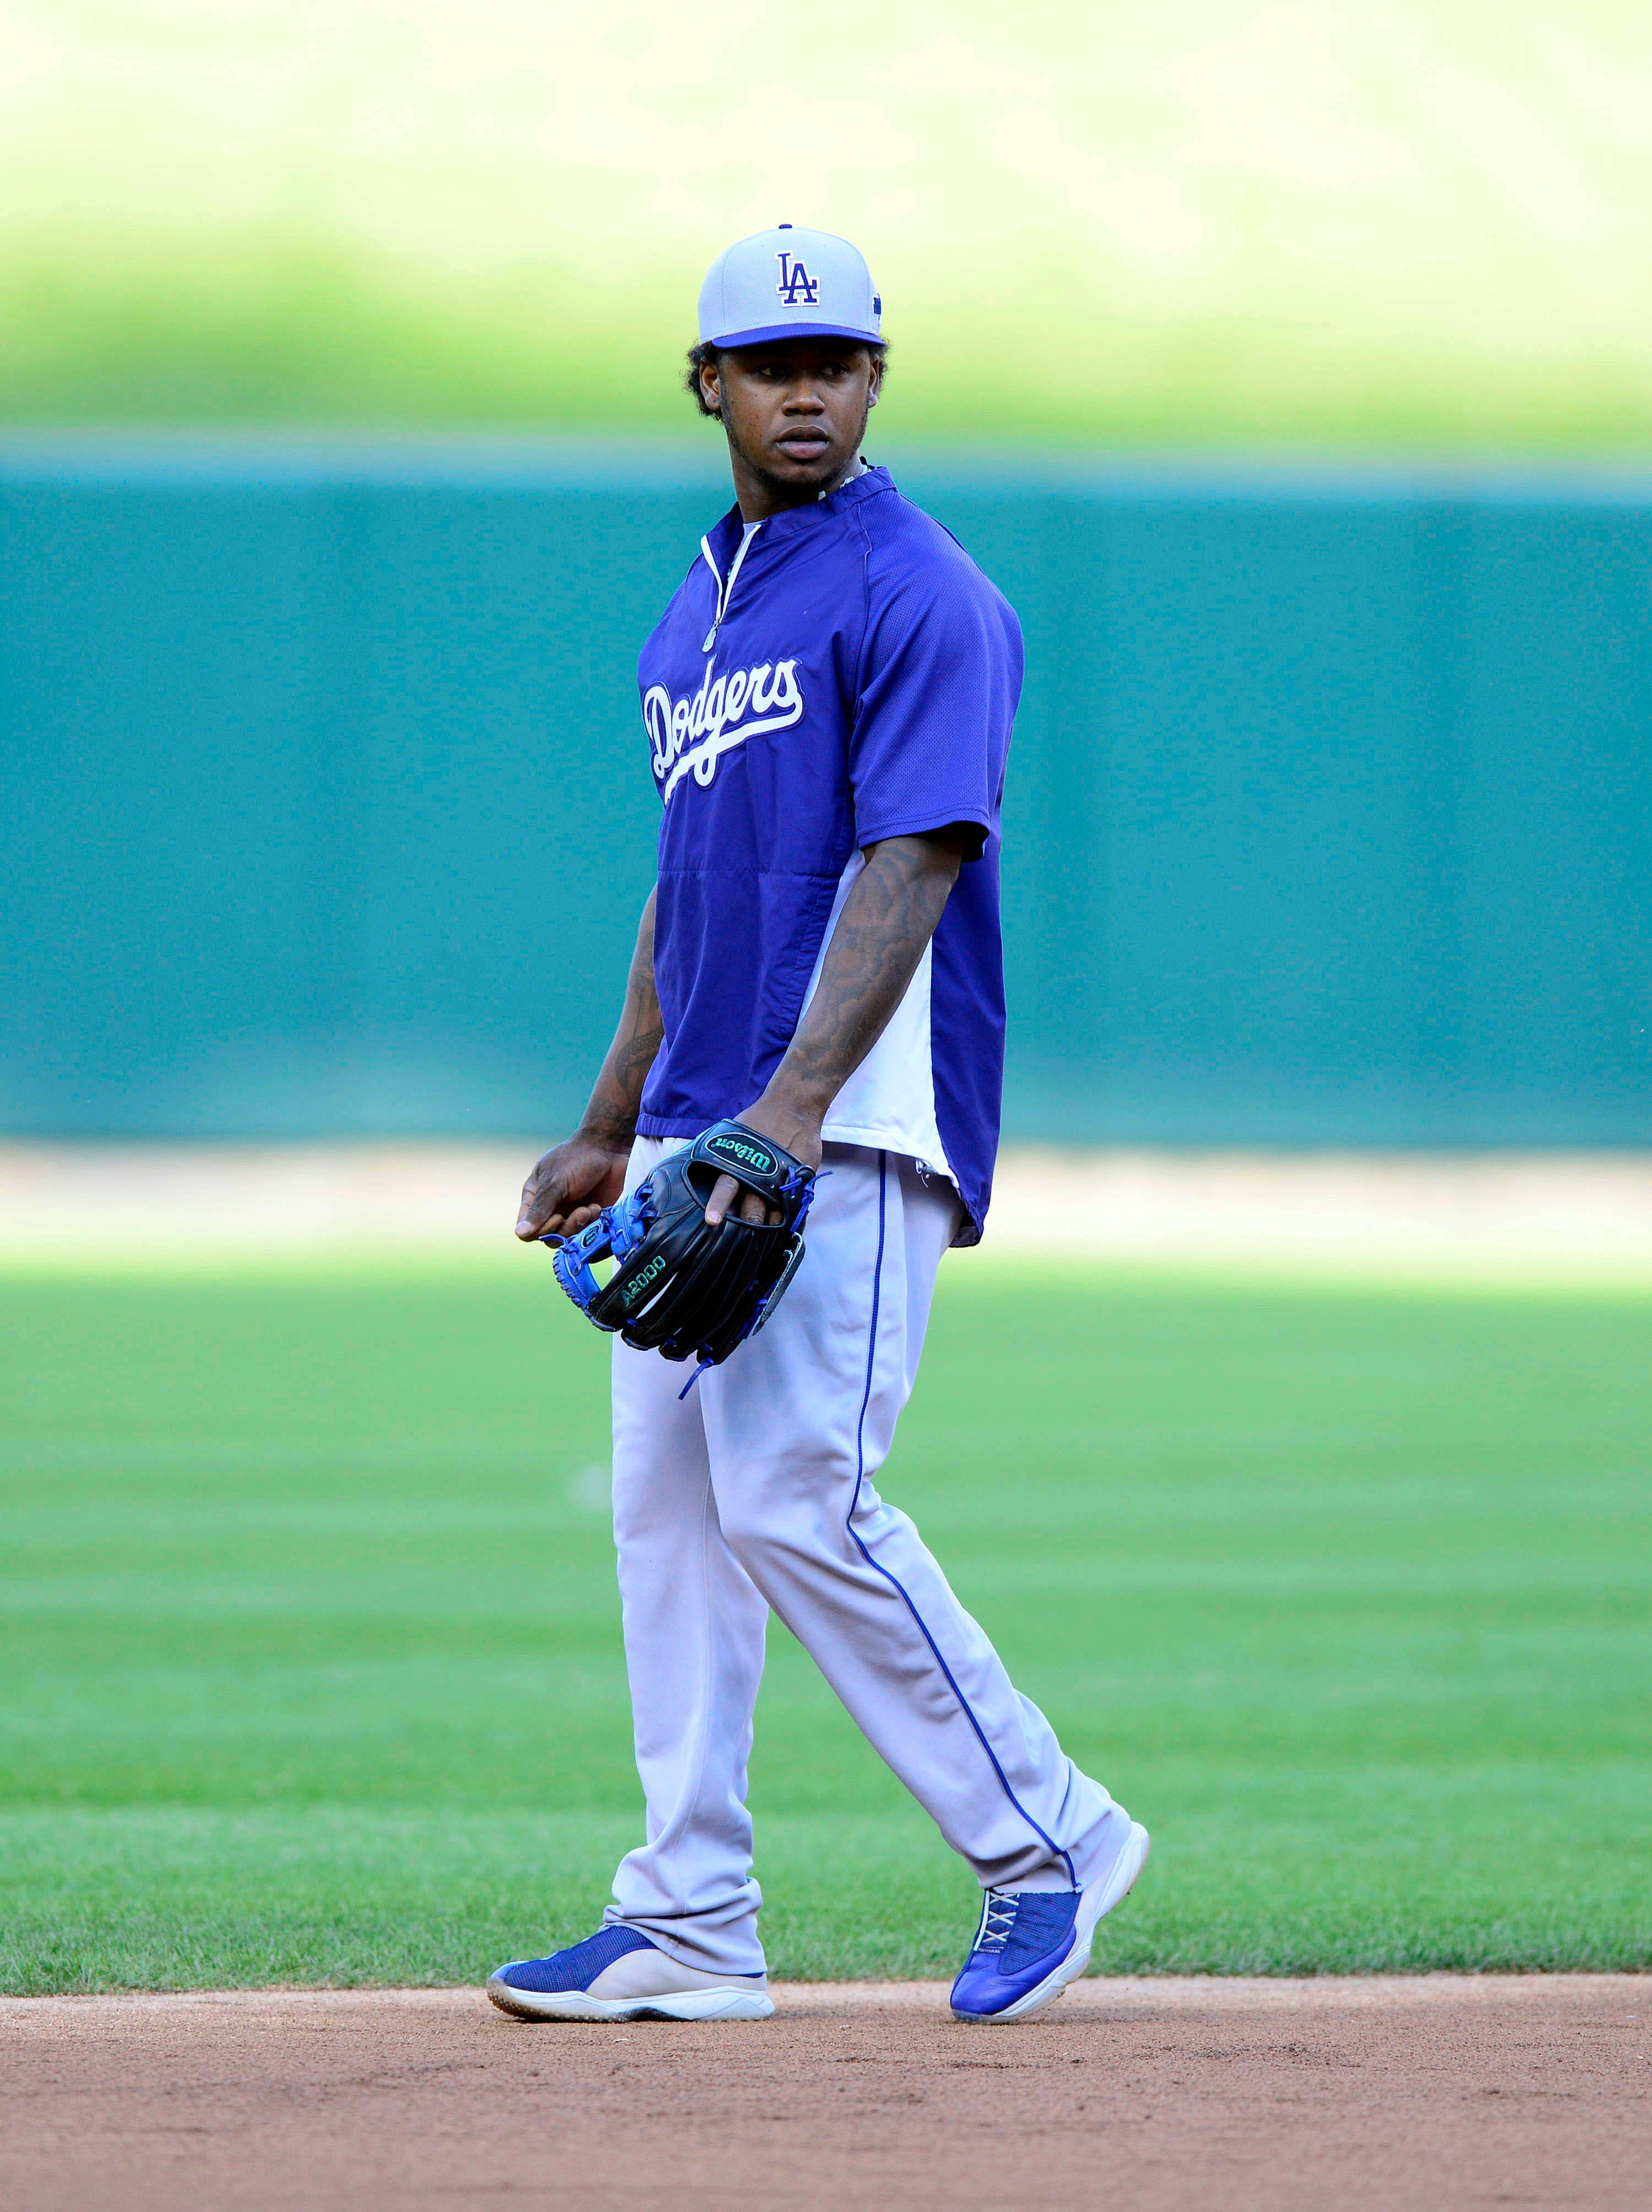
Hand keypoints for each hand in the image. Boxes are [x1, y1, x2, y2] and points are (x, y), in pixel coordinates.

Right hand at [515, 1129, 631, 1241]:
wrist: (609, 1148)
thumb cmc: (577, 1159)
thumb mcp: (556, 1182)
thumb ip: (540, 1208)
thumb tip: (519, 1234)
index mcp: (535, 1197)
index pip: (526, 1228)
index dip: (540, 1230)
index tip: (557, 1217)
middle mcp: (551, 1208)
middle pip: (549, 1237)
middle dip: (565, 1229)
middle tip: (581, 1212)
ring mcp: (571, 1213)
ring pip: (568, 1238)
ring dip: (580, 1226)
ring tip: (591, 1209)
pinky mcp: (591, 1217)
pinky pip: (587, 1234)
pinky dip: (592, 1225)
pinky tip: (598, 1208)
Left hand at [703, 1092, 823, 1226]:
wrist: (793, 1105)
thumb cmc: (759, 1121)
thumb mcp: (734, 1135)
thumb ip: (723, 1157)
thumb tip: (704, 1172)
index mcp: (739, 1164)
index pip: (725, 1188)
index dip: (718, 1205)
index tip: (712, 1221)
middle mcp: (760, 1174)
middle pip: (753, 1208)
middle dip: (750, 1225)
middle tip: (746, 1239)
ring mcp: (783, 1178)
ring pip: (775, 1211)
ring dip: (771, 1225)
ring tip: (768, 1236)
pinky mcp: (801, 1177)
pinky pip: (794, 1203)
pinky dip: (789, 1215)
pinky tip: (786, 1223)